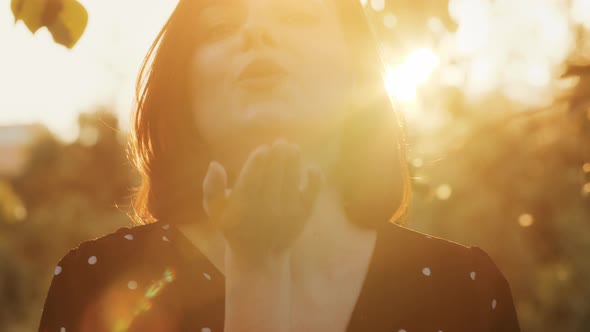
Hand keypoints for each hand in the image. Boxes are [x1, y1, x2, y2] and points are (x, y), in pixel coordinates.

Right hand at [202, 139, 322, 263]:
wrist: (259, 257)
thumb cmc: (234, 226)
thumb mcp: (216, 210)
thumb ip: (211, 187)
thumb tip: (215, 164)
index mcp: (242, 207)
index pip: (251, 180)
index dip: (258, 162)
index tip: (263, 149)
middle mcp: (265, 211)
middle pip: (273, 178)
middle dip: (278, 157)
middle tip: (281, 142)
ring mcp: (286, 214)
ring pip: (291, 182)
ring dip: (294, 163)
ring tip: (292, 147)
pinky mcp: (302, 217)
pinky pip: (311, 195)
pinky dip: (313, 181)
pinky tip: (310, 168)